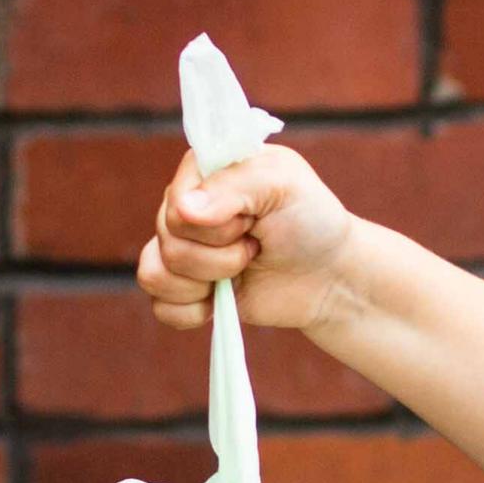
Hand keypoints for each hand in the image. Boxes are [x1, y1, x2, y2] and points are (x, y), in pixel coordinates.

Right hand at [137, 143, 359, 334]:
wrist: (328, 277)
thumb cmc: (310, 221)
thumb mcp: (283, 184)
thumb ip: (233, 186)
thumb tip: (182, 211)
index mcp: (203, 171)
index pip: (176, 203)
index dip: (216, 223)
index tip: (252, 220)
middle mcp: (186, 207)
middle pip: (167, 241)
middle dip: (219, 256)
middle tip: (255, 245)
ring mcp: (183, 248)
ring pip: (155, 274)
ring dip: (206, 282)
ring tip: (242, 269)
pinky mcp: (186, 288)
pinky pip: (160, 307)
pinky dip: (190, 312)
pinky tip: (219, 302)